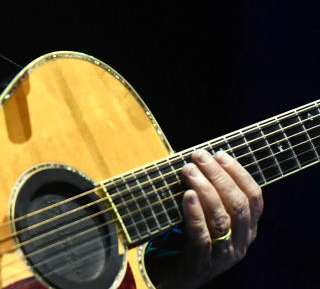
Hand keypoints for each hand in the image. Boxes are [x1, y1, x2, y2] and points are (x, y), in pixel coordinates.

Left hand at [164, 149, 263, 287]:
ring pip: (221, 218)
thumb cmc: (190, 239)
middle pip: (238, 204)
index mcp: (247, 229)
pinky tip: (186, 195)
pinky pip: (201, 236)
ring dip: (205, 189)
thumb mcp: (209, 218)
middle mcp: (240, 243)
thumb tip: (200, 159)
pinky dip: (194, 213)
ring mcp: (222, 255)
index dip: (239, 173)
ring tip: (188, 170)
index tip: (219, 154)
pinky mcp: (201, 263)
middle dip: (218, 176)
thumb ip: (211, 194)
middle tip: (198, 157)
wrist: (176, 278)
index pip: (254, 198)